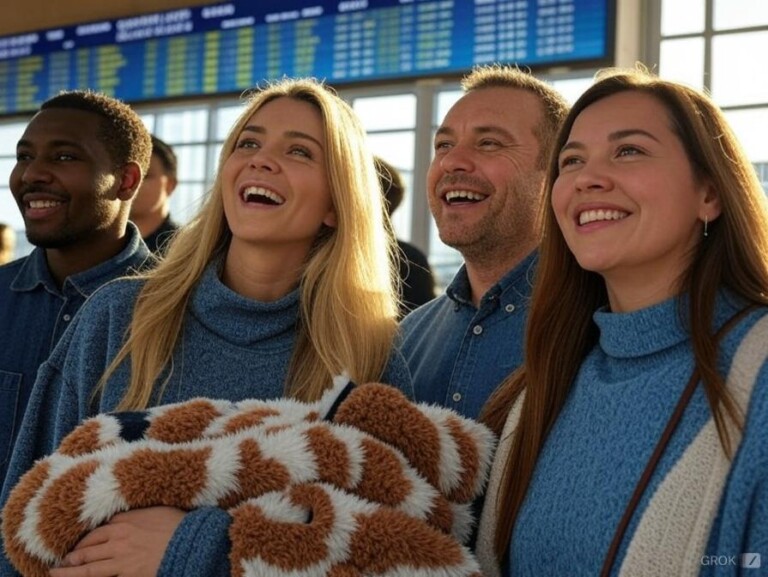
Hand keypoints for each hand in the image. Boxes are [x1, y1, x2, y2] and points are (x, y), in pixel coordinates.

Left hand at [49, 507, 185, 576]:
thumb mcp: (159, 511)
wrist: (191, 542)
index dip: (87, 537)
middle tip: (62, 560)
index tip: (79, 542)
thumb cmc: (179, 526)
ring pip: (87, 564)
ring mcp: (120, 556)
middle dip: (74, 553)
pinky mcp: (126, 572)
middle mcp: (118, 536)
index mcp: (126, 519)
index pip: (99, 529)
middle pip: (89, 545)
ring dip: (69, 569)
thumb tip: (134, 512)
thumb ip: (141, 512)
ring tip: (56, 572)